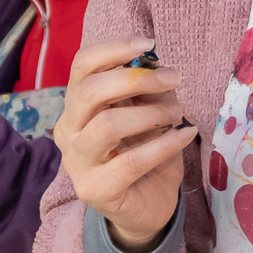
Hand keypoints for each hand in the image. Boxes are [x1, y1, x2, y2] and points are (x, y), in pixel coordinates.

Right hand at [58, 40, 192, 252]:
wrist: (145, 209)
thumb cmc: (144, 154)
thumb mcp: (146, 115)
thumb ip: (144, 92)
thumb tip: (157, 65)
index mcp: (75, 108)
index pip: (81, 67)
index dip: (112, 49)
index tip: (148, 44)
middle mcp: (67, 132)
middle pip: (90, 92)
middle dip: (136, 79)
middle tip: (173, 79)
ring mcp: (76, 163)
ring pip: (108, 125)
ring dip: (151, 113)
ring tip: (177, 114)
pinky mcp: (94, 190)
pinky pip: (132, 161)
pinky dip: (165, 144)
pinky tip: (185, 135)